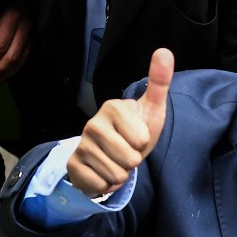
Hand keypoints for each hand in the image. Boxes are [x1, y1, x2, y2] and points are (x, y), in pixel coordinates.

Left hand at [0, 1, 32, 83]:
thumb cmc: (6, 1)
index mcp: (13, 18)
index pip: (1, 45)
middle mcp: (26, 28)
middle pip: (12, 56)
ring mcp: (34, 35)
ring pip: (21, 61)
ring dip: (6, 74)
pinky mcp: (37, 41)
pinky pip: (26, 59)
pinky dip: (15, 70)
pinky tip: (4, 76)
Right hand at [67, 48, 174, 195]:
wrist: (113, 155)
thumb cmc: (136, 130)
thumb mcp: (152, 108)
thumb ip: (159, 82)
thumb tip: (164, 51)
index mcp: (112, 107)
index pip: (141, 140)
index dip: (144, 143)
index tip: (137, 136)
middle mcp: (92, 124)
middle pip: (129, 159)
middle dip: (133, 161)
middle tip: (127, 151)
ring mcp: (80, 145)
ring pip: (115, 175)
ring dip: (121, 174)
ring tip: (116, 161)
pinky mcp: (72, 166)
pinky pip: (99, 186)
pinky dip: (106, 185)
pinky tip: (103, 172)